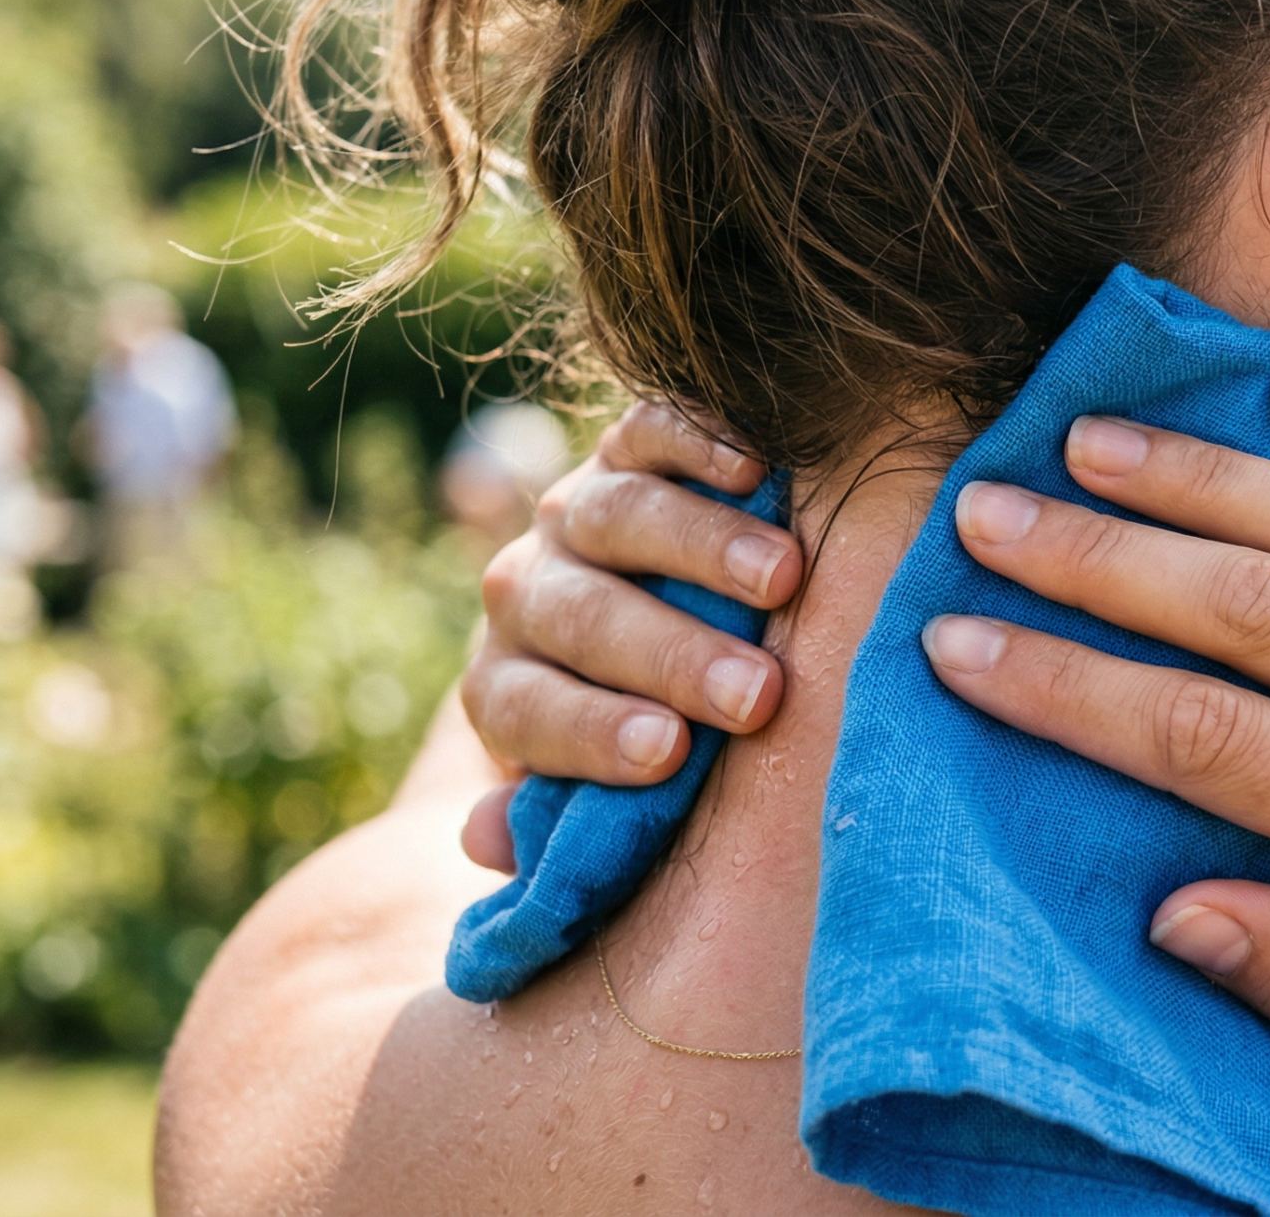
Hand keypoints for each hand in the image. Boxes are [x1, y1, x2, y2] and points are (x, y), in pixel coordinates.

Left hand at [456, 399, 804, 869]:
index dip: (593, 731)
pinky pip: (651, 430)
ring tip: (783, 580)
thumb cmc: (641, 732)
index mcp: (508, 686)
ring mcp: (576, 512)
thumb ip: (555, 821)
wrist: (637, 615)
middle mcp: (528, 593)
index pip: (529, 711)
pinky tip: (758, 470)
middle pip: (584, 617)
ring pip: (622, 517)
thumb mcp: (597, 789)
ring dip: (704, 549)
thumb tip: (486, 839)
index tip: (671, 754)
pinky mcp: (627, 448)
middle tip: (754, 694)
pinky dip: (699, 443)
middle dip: (672, 657)